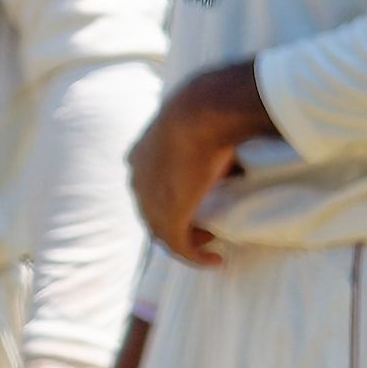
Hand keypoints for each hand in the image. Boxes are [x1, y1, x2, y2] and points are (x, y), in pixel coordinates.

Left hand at [128, 60, 276, 266]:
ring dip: (188, 241)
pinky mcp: (169, 214)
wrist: (203, 110)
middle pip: (153, 212)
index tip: (196, 204)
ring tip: (211, 242)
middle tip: (206, 228)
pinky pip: (178, 245)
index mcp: (141, 156)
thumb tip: (227, 146)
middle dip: (178, 223)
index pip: (149, 188)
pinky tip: (214, 259)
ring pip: (164, 232)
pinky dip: (195, 256)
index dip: (170, 200)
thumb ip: (205, 140)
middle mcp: (138, 179)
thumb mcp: (199, 125)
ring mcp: (150, 198)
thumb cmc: (208, 107)